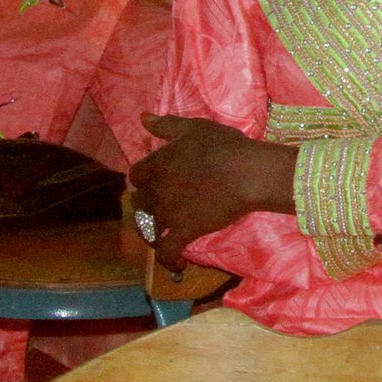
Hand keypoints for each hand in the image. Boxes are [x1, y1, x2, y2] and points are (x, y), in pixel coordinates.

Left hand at [131, 115, 296, 271]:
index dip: (142, 178)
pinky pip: (167, 252)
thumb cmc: (222, 146)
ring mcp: (169, 214)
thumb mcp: (192, 128)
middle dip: (144, 204)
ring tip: (159, 235)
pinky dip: (168, 260)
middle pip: (138, 203)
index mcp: (157, 165)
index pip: (136, 175)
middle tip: (156, 205)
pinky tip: (177, 264)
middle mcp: (157, 191)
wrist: (246, 173)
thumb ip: (165, 125)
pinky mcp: (185, 232)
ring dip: (150, 233)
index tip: (151, 179)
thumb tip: (142, 118)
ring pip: (147, 229)